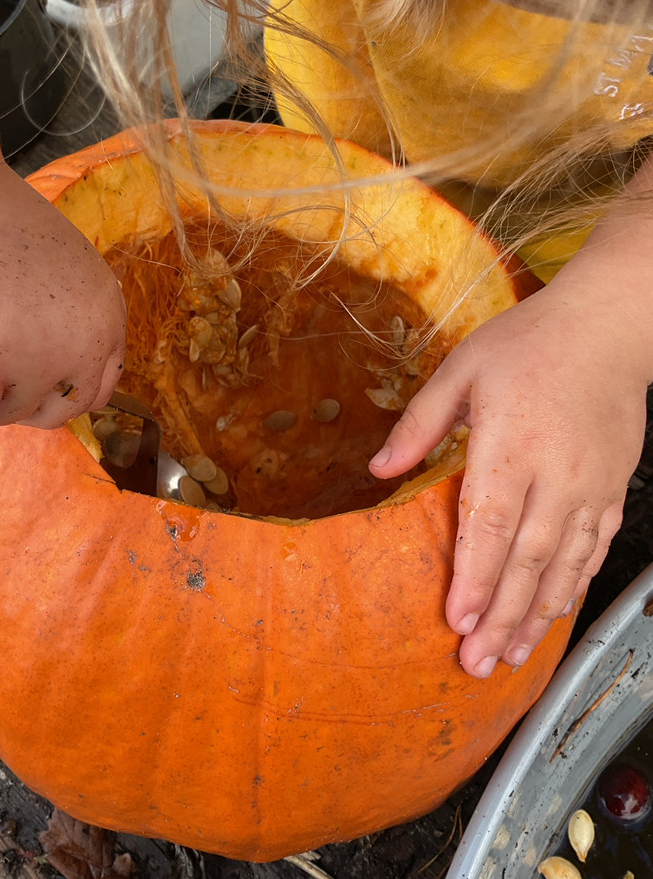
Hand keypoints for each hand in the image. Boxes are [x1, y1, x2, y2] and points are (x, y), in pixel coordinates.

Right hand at [0, 162, 125, 427]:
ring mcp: (33, 363)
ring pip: (1, 414)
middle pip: (53, 413)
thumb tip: (58, 378)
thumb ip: (72, 324)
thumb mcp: (64, 272)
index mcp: (107, 319)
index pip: (96, 390)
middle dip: (13, 394)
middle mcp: (83, 346)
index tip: (22, 371)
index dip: (53, 386)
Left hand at [369, 282, 647, 677]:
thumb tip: (378, 469)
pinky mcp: (612, 488)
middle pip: (527, 559)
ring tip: (509, 656)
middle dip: (500, 616)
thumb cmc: (529, 342)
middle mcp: (556, 473)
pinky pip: (593, 548)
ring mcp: (590, 485)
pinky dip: (573, 586)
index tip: (456, 620)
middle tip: (476, 663)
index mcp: (513, 443)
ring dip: (535, 615)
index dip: (474, 577)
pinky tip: (555, 612)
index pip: (491, 524)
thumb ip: (419, 423)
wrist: (607, 327)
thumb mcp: (462, 370)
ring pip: (563, 564)